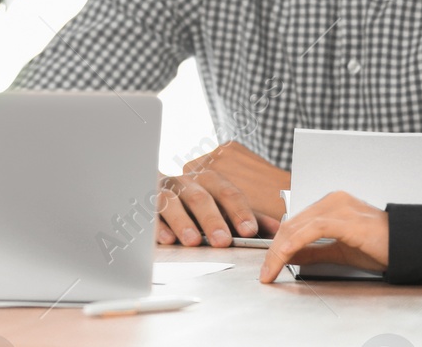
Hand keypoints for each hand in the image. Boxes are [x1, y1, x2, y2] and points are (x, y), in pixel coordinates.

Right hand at [157, 141, 286, 247]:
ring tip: (193, 241)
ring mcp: (164, 192)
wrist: (154, 188)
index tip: (249, 230)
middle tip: (223, 240)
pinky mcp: (145, 205)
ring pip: (173, 203)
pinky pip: (150, 214)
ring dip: (183, 222)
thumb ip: (246, 217)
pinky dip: (158, 227)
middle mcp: (186, 183)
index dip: (240, 210)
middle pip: (201, 197)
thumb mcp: (222, 207)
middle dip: (212, 219)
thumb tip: (277, 229)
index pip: (227, 192)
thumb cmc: (194, 202)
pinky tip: (166, 240)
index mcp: (209, 180)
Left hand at [259, 192, 388, 282]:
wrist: (407, 246)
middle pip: (292, 224)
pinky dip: (296, 242)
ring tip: (271, 270)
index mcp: (330, 204)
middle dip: (274, 250)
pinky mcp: (346, 219)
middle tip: (265, 272)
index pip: (294, 223)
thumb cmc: (379, 245)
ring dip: (280, 250)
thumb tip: (289, 255)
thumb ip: (314, 251)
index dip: (277, 245)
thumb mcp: (339, 250)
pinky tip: (286, 255)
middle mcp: (332, 201)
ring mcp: (339, 207)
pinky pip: (314, 229)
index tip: (268, 266)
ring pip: (298, 226)